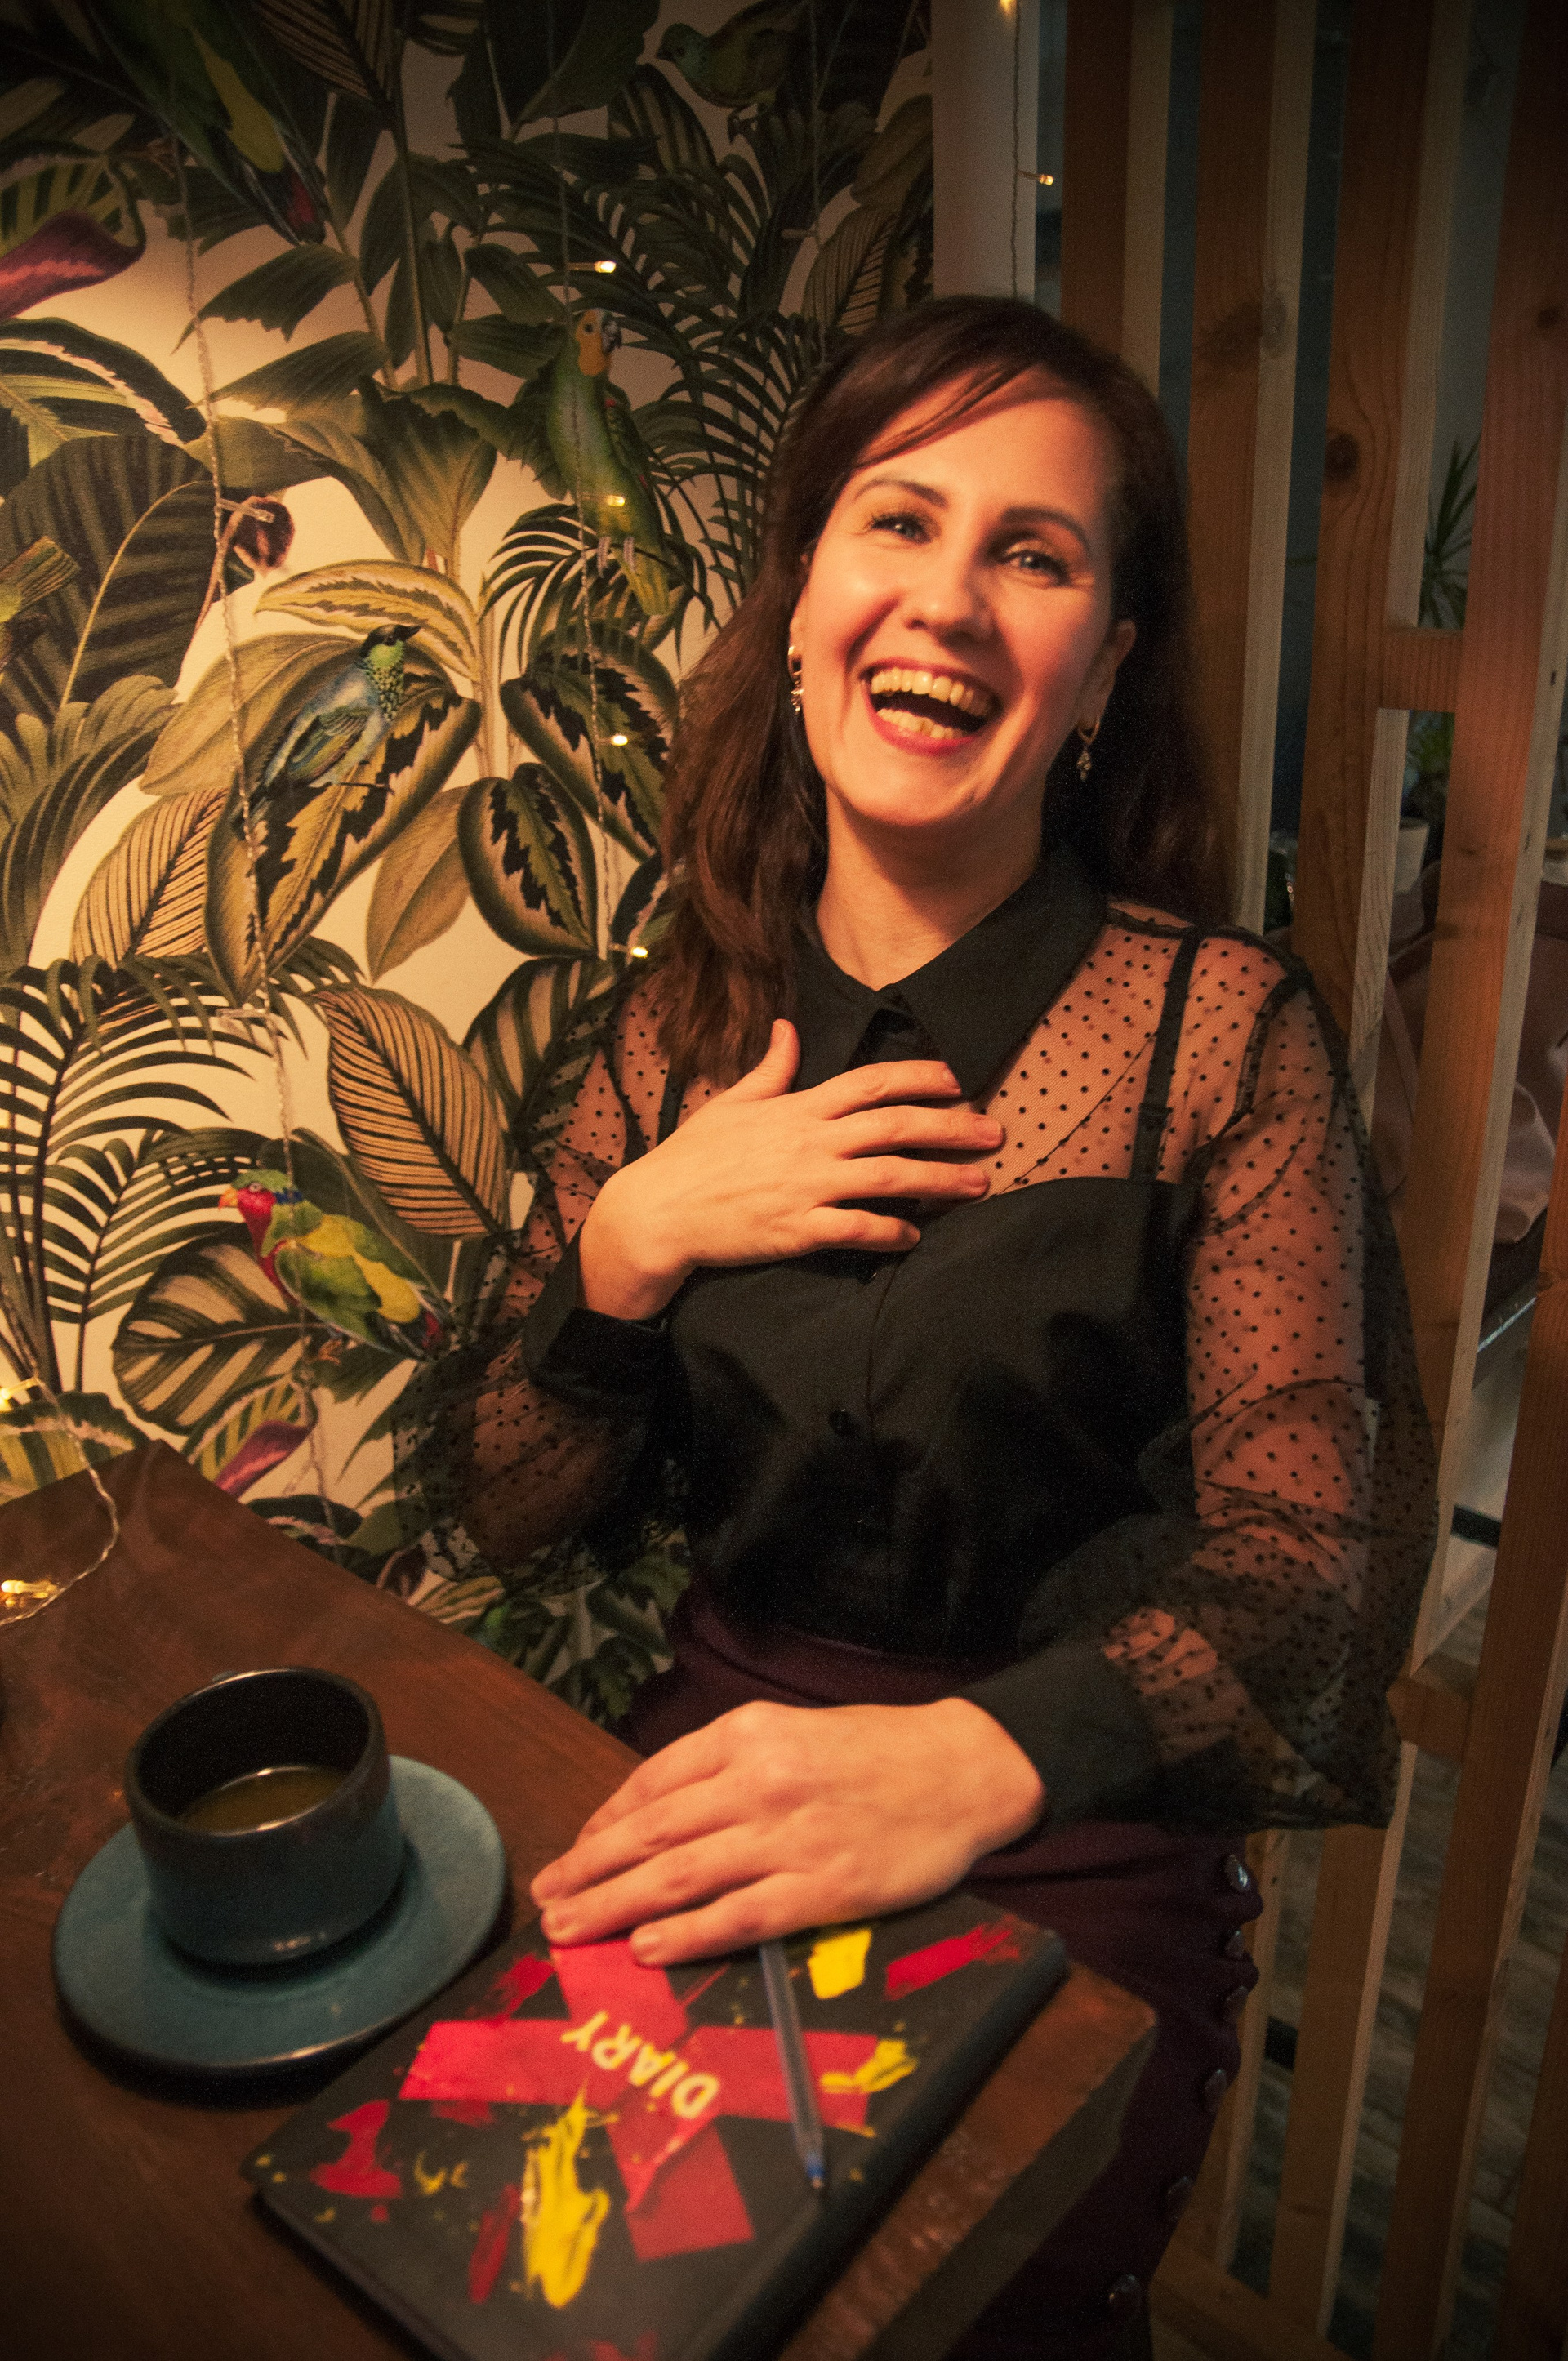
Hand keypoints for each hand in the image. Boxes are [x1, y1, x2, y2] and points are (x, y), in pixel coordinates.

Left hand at [528, 1698, 1044, 1963]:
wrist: (962, 1767)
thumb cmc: (873, 1751)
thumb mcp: (791, 1731)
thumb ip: (727, 1766)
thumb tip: (658, 1811)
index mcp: (746, 1735)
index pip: (653, 1782)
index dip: (603, 1822)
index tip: (574, 1852)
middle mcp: (759, 1782)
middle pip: (651, 1833)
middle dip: (588, 1869)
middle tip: (545, 1900)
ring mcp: (791, 1837)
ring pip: (680, 1876)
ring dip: (616, 1906)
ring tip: (570, 1930)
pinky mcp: (824, 1887)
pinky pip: (740, 1916)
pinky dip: (688, 1934)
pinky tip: (647, 1950)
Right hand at [578, 1020, 1003, 1317]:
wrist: (657, 1211)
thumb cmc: (693, 1156)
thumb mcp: (732, 1101)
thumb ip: (771, 1067)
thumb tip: (787, 1026)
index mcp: (798, 1107)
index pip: (872, 1082)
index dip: (920, 1077)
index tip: (958, 1079)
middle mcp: (810, 1141)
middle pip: (895, 1126)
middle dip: (952, 1127)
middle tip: (994, 1132)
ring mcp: (806, 1185)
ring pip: (889, 1177)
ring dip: (941, 1180)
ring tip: (980, 1184)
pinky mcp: (797, 1229)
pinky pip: (857, 1228)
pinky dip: (891, 1232)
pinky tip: (915, 1237)